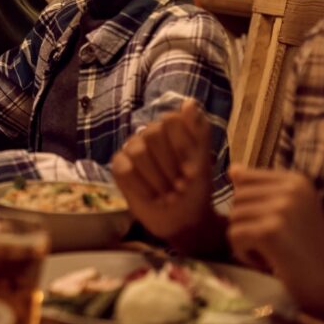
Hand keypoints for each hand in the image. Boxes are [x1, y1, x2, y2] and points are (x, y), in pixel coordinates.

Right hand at [113, 100, 220, 251]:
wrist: (185, 220)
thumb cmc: (196, 189)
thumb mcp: (203, 160)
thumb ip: (199, 129)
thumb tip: (188, 102)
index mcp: (171, 128)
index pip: (170, 120)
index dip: (182, 147)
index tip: (192, 169)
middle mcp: (149, 134)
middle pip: (152, 135)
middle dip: (170, 167)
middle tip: (180, 185)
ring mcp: (132, 149)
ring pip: (138, 152)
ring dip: (158, 180)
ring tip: (167, 193)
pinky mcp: (120, 168)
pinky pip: (124, 169)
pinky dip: (141, 188)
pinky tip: (151, 196)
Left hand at [225, 167, 323, 323]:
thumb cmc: (314, 252)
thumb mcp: (292, 212)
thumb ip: (264, 190)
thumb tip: (232, 169)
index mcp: (296, 180)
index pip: (244, 178)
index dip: (251, 206)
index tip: (278, 226)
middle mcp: (290, 188)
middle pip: (237, 199)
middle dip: (247, 224)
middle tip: (277, 244)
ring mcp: (281, 208)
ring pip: (233, 218)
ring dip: (247, 242)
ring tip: (277, 254)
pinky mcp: (271, 231)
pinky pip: (235, 237)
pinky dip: (246, 255)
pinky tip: (272, 263)